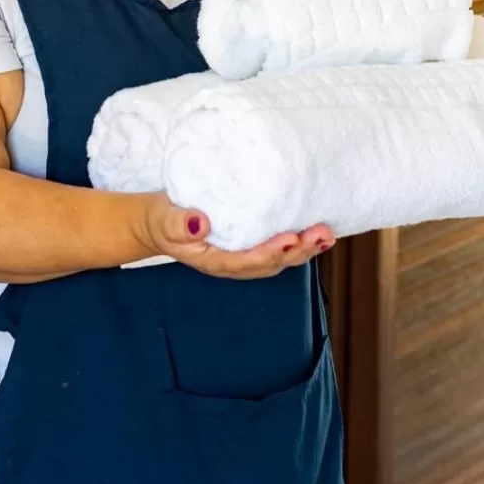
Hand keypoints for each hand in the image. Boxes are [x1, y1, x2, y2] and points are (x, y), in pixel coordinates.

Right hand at [136, 194, 335, 279]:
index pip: (246, 262)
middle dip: (297, 251)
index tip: (289, 239)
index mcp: (214, 260)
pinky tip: (314, 231)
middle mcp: (233, 263)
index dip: (270, 252)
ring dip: (304, 249)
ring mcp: (242, 255)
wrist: (157, 224)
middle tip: (319, 235)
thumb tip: (199, 224)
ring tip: (326, 235)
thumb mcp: (163, 220)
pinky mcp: (248, 241)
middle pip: (270, 264)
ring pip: (278, 258)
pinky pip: (276, 246)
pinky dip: (297, 241)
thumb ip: (178, 224)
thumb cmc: (160, 221)